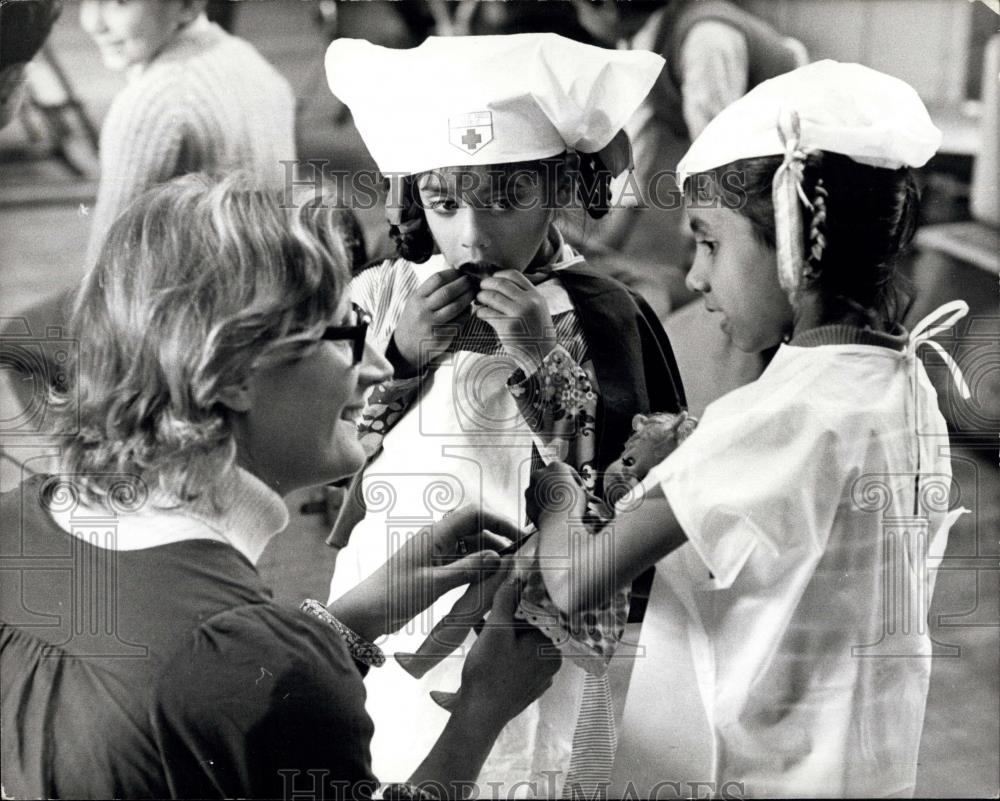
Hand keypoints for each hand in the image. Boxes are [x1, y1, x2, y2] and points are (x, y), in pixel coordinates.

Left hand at [328, 505, 518, 640]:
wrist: (365, 612)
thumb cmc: (395, 594)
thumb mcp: (434, 584)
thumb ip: (467, 568)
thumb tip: (498, 556)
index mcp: (435, 535)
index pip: (473, 514)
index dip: (498, 520)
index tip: (518, 536)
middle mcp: (437, 539)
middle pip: (474, 530)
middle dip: (497, 540)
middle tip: (517, 560)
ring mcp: (435, 554)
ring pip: (469, 547)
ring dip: (487, 557)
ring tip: (505, 573)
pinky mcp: (433, 570)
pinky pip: (461, 563)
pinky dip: (475, 569)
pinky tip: (487, 582)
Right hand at [393, 269, 476, 375]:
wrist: (406, 347)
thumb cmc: (415, 320)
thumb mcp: (416, 302)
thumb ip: (431, 289)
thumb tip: (453, 270)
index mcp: (416, 298)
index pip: (437, 279)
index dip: (453, 273)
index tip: (461, 273)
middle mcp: (423, 311)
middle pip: (447, 292)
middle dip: (463, 284)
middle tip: (472, 282)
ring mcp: (431, 325)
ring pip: (455, 307)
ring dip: (468, 298)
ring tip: (473, 293)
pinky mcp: (440, 337)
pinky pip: (459, 322)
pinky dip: (466, 313)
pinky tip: (468, 309)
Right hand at [452, 576, 561, 726]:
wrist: (479, 716)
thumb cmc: (489, 672)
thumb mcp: (495, 630)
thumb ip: (506, 600)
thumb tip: (514, 575)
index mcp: (550, 646)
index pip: (544, 612)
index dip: (526, 597)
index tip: (512, 588)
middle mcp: (552, 661)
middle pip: (534, 628)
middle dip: (512, 616)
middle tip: (492, 608)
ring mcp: (541, 676)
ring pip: (525, 644)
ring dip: (506, 632)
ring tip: (482, 625)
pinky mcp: (529, 686)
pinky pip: (521, 660)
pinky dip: (506, 649)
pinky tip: (485, 644)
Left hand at [475, 270, 557, 373]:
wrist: (543, 354)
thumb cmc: (537, 332)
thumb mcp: (538, 309)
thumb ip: (524, 296)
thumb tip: (500, 285)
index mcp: (535, 295)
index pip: (514, 275)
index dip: (499, 275)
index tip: (492, 279)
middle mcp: (528, 302)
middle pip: (500, 283)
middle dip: (486, 284)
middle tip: (481, 288)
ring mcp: (518, 313)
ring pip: (492, 297)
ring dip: (481, 297)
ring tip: (479, 301)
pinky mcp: (508, 326)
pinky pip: (487, 313)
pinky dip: (481, 312)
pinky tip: (481, 314)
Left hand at [525, 462, 587, 528]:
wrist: (559, 519)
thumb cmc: (572, 504)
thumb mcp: (582, 491)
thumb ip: (577, 487)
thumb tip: (579, 493)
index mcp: (556, 466)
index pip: (567, 471)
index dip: (575, 481)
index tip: (578, 489)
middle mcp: (540, 474)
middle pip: (551, 480)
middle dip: (558, 488)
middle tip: (568, 498)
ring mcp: (531, 488)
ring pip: (542, 492)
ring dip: (550, 498)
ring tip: (561, 508)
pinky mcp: (527, 502)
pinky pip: (537, 505)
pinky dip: (543, 508)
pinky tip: (553, 514)